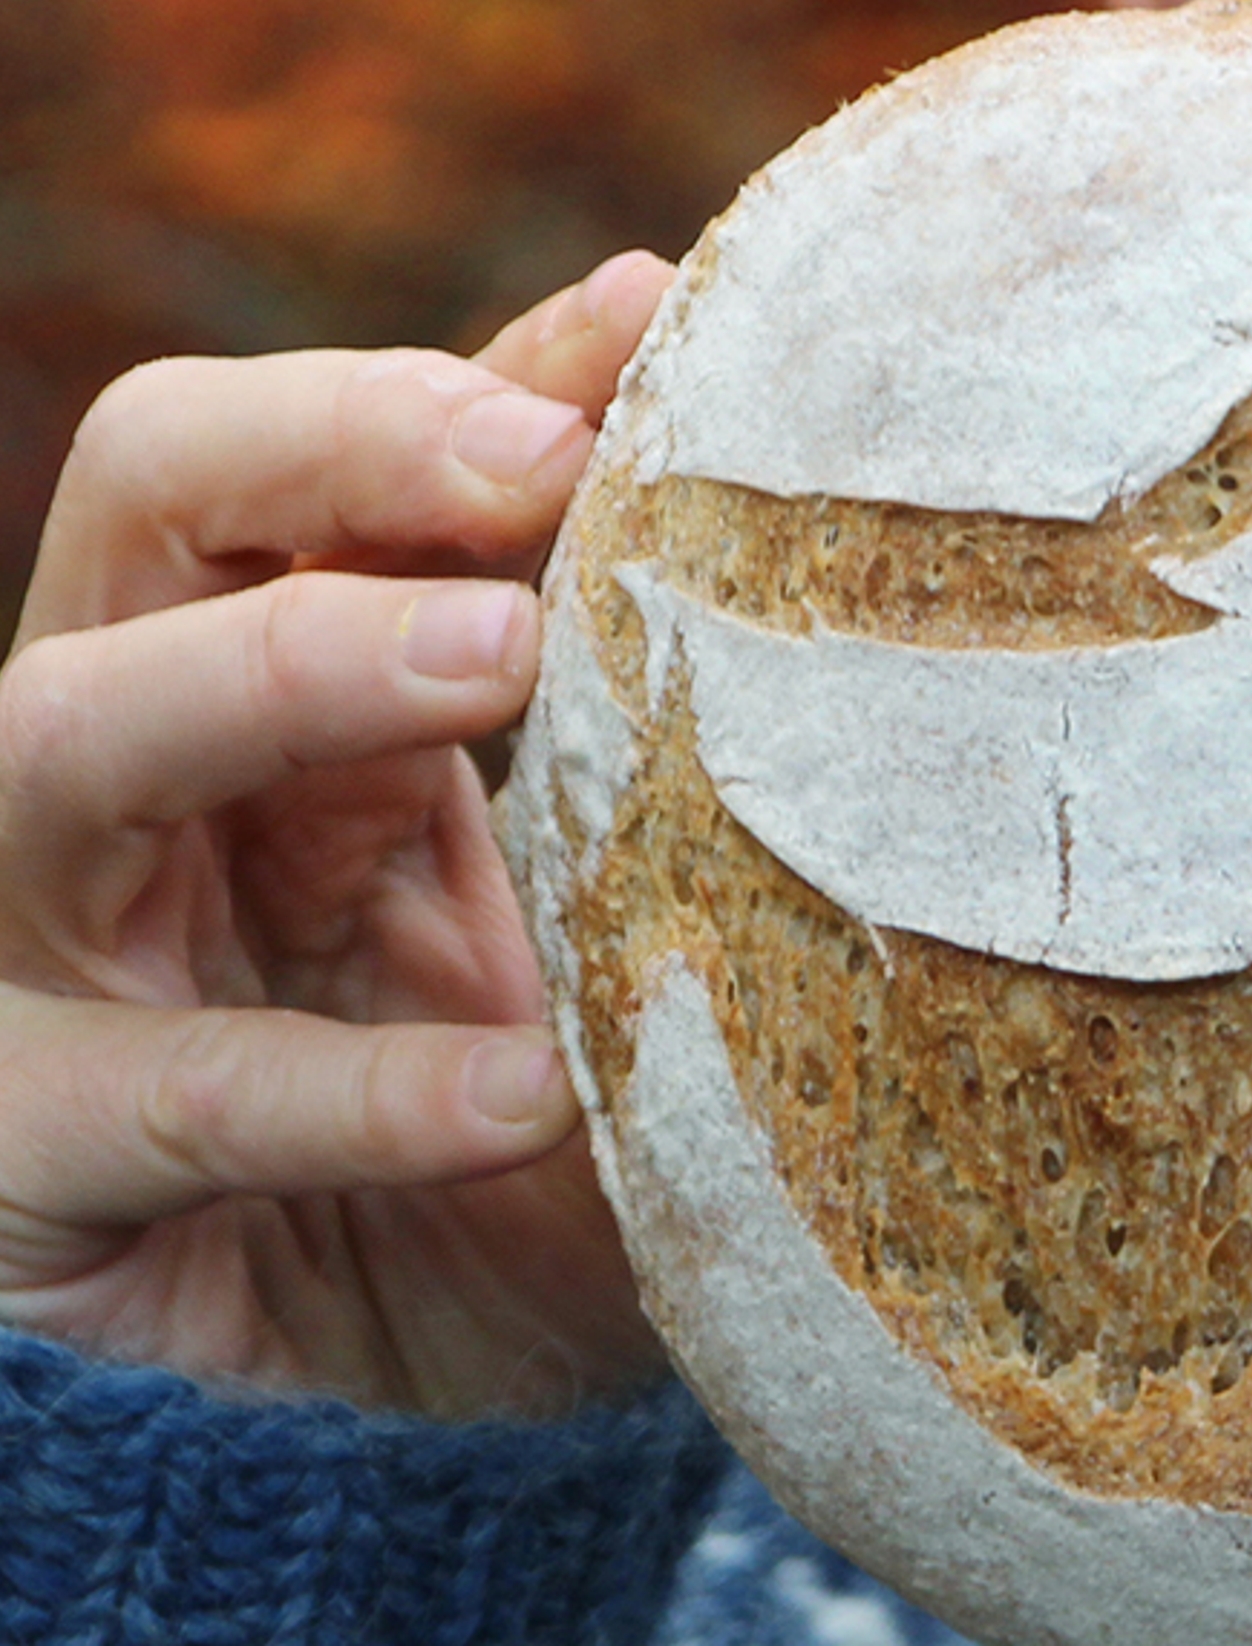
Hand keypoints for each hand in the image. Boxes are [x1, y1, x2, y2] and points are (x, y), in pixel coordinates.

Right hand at [0, 253, 672, 1416]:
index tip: (646, 327)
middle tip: (550, 466)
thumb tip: (693, 371)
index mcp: (259, 677)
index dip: (451, 375)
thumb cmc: (494, 1094)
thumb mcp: (568, 865)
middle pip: (146, 503)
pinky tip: (528, 1088)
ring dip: (281, 667)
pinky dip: (354, 1085)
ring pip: (67, 737)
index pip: (291, 453)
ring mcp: (43, 959)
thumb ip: (608, 672)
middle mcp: (124, 778)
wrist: (373, 1415)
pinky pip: (170, 1099)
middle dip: (339, 446)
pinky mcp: (28, 1159)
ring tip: (501, 651)